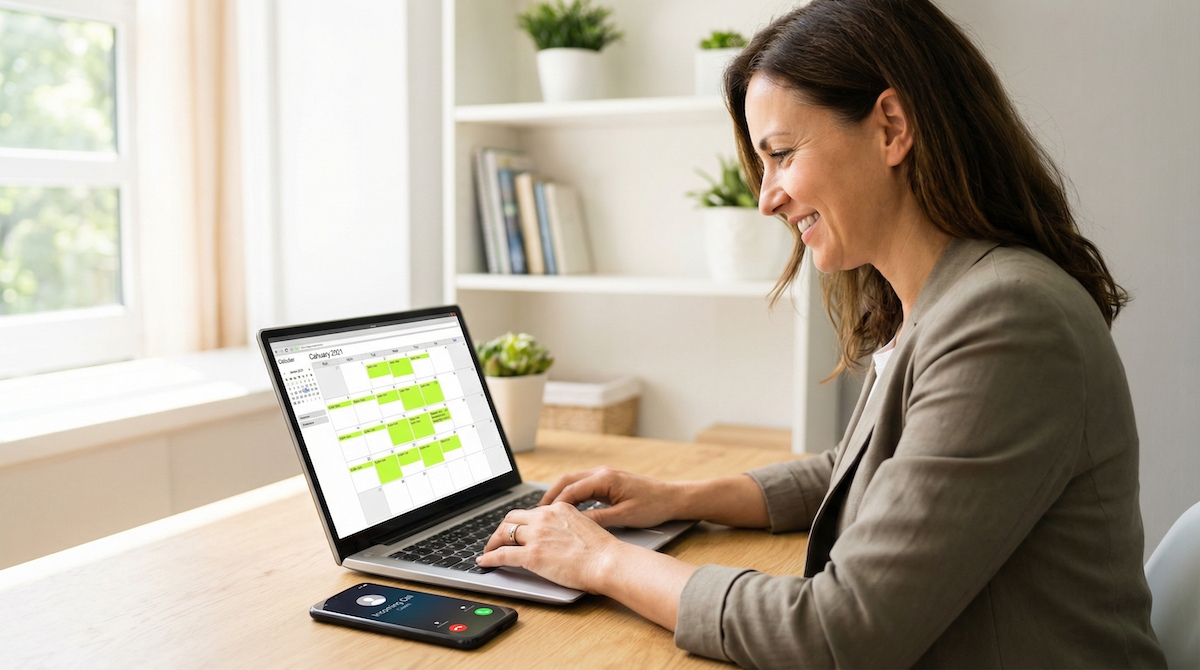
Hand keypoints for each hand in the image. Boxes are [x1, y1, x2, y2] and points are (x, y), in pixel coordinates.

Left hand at [476, 502, 623, 592]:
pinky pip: (502, 554)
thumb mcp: (584, 527)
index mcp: (559, 509)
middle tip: (498, 539)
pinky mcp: (531, 555)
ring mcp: (536, 535)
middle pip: (512, 518)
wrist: (608, 562)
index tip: (516, 530)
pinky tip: (485, 562)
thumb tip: (558, 538)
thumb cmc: (603, 551)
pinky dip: (490, 558)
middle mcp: (545, 517)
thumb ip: (567, 527)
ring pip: (504, 533)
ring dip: (493, 542)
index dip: (520, 523)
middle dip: (502, 529)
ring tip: (489, 551)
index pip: (531, 512)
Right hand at [539, 466, 684, 527]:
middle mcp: (602, 472)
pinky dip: (571, 495)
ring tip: (547, 512)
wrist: (673, 498)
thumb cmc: (653, 506)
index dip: (554, 505)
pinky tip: (567, 509)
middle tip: (537, 513)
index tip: (542, 518)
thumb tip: (575, 524)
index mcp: (604, 478)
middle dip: (550, 496)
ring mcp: (604, 475)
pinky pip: (583, 485)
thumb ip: (598, 519)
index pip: (571, 490)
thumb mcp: (625, 517)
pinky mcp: (608, 481)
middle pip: (566, 481)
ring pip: (573, 481)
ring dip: (559, 495)